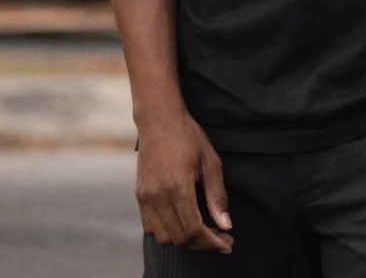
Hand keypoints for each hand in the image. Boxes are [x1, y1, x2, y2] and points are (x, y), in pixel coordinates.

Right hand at [136, 109, 233, 253]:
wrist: (159, 120)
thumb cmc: (188, 136)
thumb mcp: (210, 161)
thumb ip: (217, 195)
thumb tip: (226, 225)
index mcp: (178, 187)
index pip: (194, 230)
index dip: (211, 242)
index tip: (226, 244)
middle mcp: (159, 197)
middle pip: (179, 238)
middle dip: (202, 244)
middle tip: (219, 238)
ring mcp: (146, 198)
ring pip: (164, 237)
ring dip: (184, 240)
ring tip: (202, 233)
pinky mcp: (140, 196)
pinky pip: (151, 227)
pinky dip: (167, 232)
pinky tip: (181, 223)